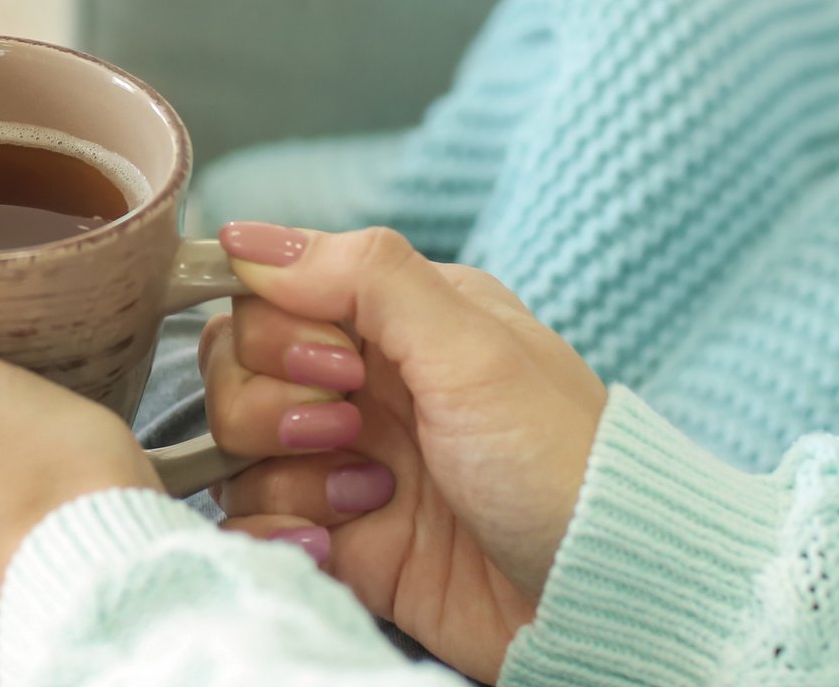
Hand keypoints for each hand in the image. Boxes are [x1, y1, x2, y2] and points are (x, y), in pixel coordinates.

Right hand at [203, 223, 606, 683]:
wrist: (603, 597)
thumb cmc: (563, 463)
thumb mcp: (474, 347)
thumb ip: (364, 276)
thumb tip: (247, 240)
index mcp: (396, 318)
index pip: (269, 292)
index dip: (278, 329)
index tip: (337, 365)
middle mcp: (363, 382)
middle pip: (235, 364)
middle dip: (272, 403)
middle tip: (351, 429)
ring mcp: (346, 462)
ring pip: (236, 446)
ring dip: (284, 471)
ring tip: (367, 494)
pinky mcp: (339, 536)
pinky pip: (252, 521)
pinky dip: (274, 533)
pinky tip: (334, 543)